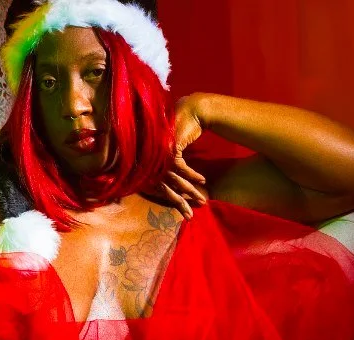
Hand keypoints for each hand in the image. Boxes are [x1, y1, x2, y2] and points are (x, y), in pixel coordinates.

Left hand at [151, 94, 209, 218]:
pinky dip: (191, 174)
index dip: (171, 200)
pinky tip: (202, 180)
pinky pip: (180, 167)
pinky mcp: (170, 148)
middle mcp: (152, 159)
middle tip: (190, 215)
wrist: (190, 110)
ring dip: (188, 190)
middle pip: (164, 187)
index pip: (158, 186)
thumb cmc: (183, 129)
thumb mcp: (174, 148)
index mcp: (150, 161)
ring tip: (200, 199)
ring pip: (173, 179)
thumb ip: (170, 161)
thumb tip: (172, 177)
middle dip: (178, 202)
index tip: (183, 210)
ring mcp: (160, 154)